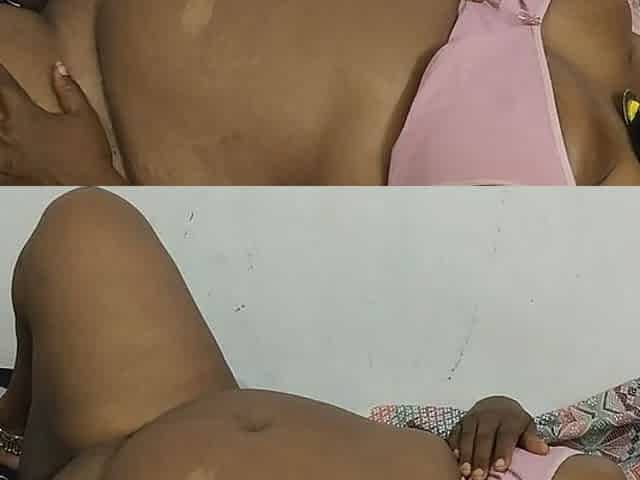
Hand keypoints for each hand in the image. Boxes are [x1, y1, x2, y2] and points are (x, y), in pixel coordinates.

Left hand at [0, 62, 125, 184]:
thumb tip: (59, 69)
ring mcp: (4, 158)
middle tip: (2, 104)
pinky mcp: (8, 178)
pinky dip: (1, 157)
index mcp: (24, 115)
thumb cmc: (87, 156)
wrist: (86, 193)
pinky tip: (4, 155)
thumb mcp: (85, 118)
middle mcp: (7, 135)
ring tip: (3, 131)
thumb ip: (69, 91)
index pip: (3, 84)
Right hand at [448, 396, 548, 479]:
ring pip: (467, 435)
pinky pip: (455, 432)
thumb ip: (532, 438)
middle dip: (480, 457)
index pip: (505, 435)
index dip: (502, 451)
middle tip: (479, 476)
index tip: (501, 468)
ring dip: (465, 454)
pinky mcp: (461, 420)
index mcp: (508, 418)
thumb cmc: (513, 422)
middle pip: (484, 437)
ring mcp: (472, 417)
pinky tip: (454, 458)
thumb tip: (542, 449)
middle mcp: (488, 416)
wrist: (497, 404)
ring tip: (465, 472)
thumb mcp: (527, 426)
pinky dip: (453, 444)